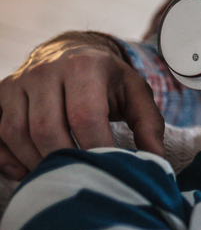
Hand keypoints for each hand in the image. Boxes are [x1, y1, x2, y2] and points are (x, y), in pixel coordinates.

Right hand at [0, 32, 163, 179]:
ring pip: (15, 133)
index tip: (109, 171)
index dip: (95, 149)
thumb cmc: (107, 78)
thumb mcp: (135, 92)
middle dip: (64, 160)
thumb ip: (148, 124)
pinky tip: (26, 171)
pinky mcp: (0, 94)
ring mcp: (18, 82)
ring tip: (59, 176)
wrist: (71, 50)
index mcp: (84, 67)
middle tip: (82, 179)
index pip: (84, 117)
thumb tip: (156, 162)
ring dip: (35, 162)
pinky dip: (6, 158)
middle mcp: (46, 71)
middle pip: (46, 129)